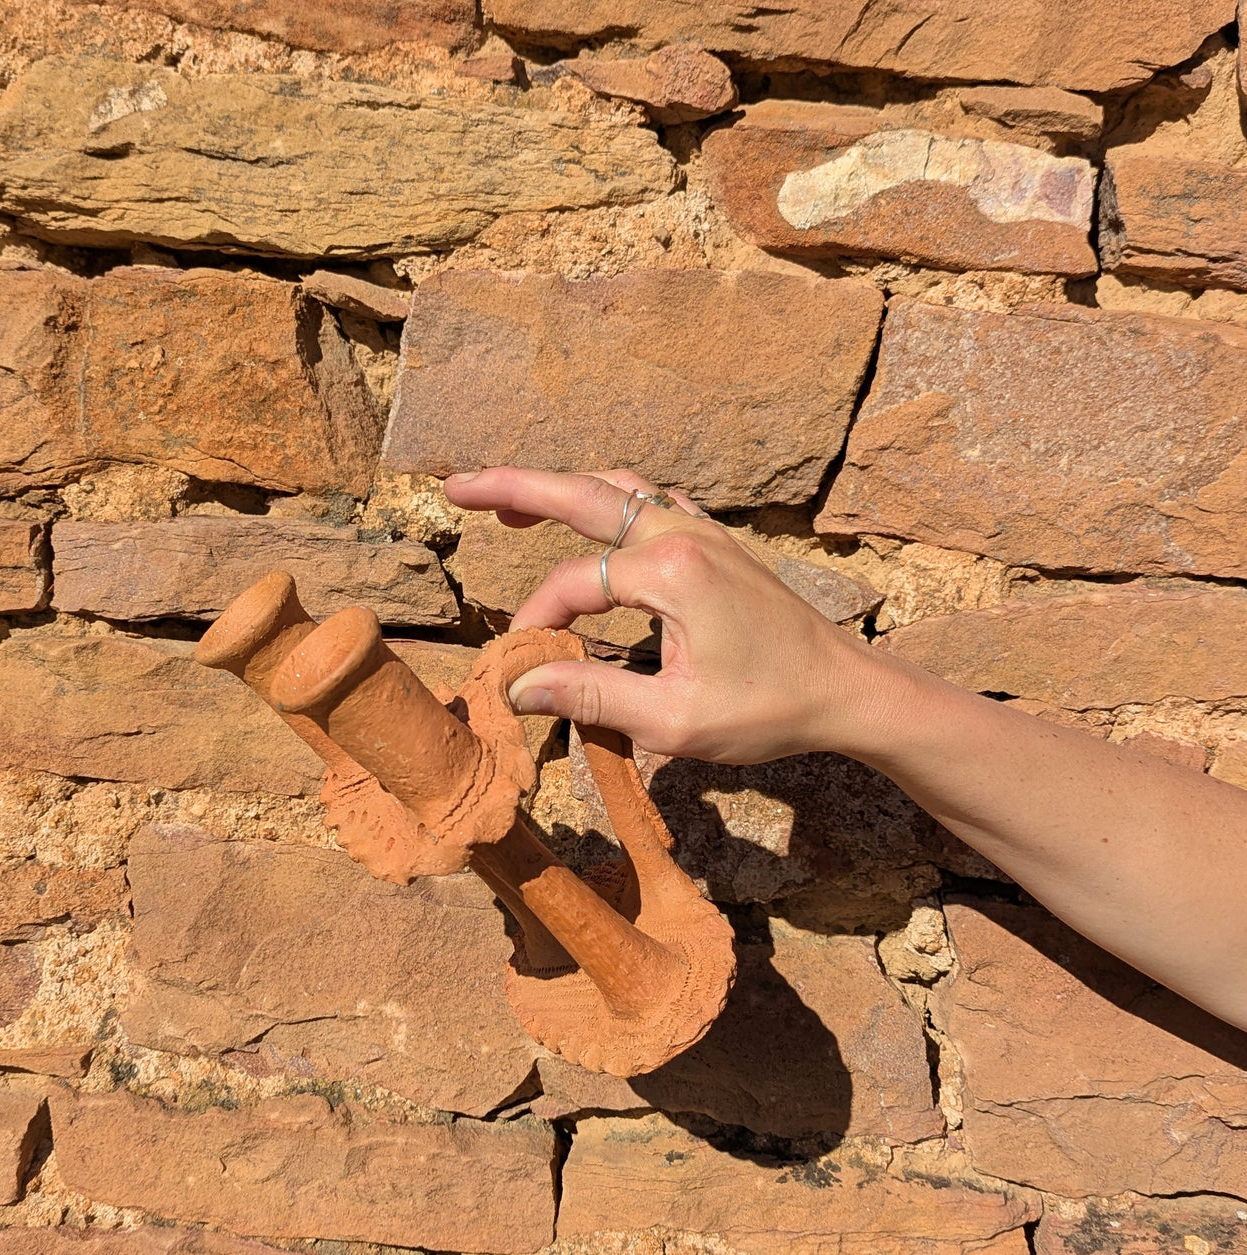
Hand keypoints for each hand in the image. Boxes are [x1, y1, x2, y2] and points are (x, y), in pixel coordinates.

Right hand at [443, 467, 899, 763]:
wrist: (846, 691)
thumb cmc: (768, 708)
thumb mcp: (674, 719)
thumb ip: (591, 697)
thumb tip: (519, 688)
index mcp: (671, 569)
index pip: (572, 587)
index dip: (536, 628)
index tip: (519, 674)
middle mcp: (684, 533)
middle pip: (582, 494)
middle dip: (515, 487)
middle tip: (456, 486)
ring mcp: (704, 532)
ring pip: (617, 490)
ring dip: (562, 490)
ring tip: (510, 502)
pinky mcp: (718, 544)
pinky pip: (651, 503)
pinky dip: (609, 501)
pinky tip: (598, 517)